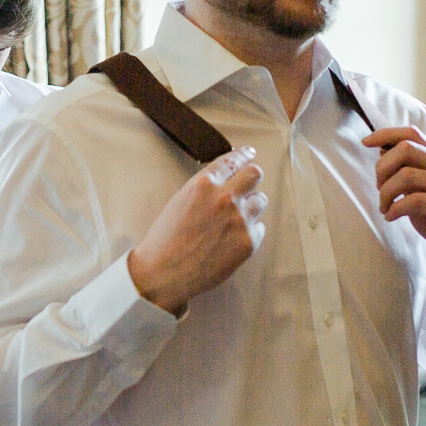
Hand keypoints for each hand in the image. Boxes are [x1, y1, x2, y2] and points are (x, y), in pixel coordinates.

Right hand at [127, 146, 266, 313]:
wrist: (165, 272)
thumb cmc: (166, 238)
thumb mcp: (180, 200)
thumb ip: (204, 188)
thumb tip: (224, 181)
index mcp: (205, 184)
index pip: (233, 160)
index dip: (244, 155)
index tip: (249, 154)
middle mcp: (225, 198)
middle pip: (255, 175)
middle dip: (252, 177)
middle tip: (249, 183)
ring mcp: (240, 220)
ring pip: (260, 201)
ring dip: (252, 205)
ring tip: (238, 217)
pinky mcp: (248, 242)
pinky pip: (259, 227)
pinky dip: (250, 230)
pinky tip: (234, 238)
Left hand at [364, 125, 425, 274]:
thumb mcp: (417, 190)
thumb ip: (405, 169)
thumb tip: (382, 149)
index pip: (411, 133)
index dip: (385, 134)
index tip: (365, 142)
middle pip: (406, 148)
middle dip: (382, 167)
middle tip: (378, 188)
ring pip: (406, 175)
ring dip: (385, 192)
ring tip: (384, 207)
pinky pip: (414, 201)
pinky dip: (395, 209)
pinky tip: (390, 217)